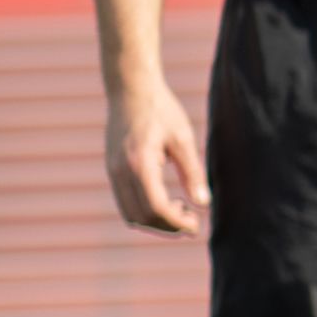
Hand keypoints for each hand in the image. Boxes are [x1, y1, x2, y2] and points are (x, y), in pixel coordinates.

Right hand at [105, 77, 209, 234]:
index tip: (196, 225)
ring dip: (155, 221)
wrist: (131, 90)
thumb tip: (204, 204)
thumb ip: (193, 172)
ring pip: (130, 214)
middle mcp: (120, 171)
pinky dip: (144, 210)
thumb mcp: (183, 138)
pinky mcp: (112, 170)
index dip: (176, 222)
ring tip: (181, 209)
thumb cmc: (162, 110)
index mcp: (140, 163)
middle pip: (141, 216)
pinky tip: (166, 199)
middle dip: (168, 226)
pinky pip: (125, 202)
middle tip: (192, 221)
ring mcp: (112, 171)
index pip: (155, 208)